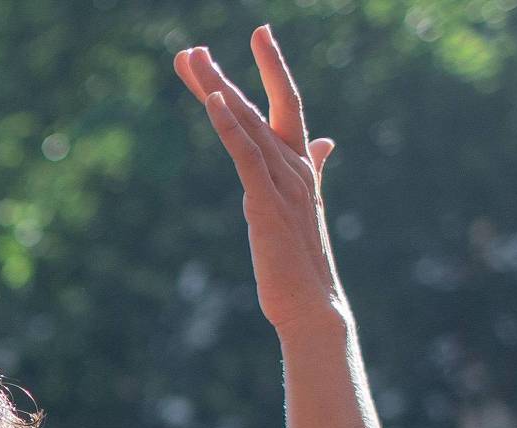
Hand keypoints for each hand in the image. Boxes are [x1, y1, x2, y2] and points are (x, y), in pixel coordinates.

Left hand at [175, 27, 344, 339]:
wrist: (313, 305)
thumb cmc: (302, 261)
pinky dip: (230, 125)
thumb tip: (328, 143)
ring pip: (246, 123)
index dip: (274, 66)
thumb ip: (315, 168)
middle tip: (189, 50)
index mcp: (301, 164)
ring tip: (189, 61)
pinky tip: (215, 100)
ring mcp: (282, 182)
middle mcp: (294, 165)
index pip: (287, 102)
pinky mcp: (266, 203)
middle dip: (220, 76)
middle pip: (255, 106)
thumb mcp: (304, 206)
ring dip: (216, 89)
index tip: (260, 33)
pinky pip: (245, 155)